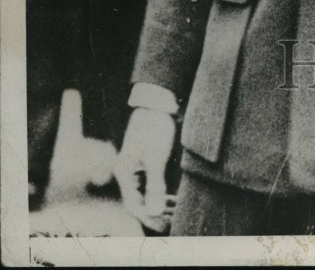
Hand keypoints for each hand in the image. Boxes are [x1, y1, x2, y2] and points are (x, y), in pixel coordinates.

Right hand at [114, 108, 175, 232]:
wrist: (157, 103)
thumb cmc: (155, 127)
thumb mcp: (157, 157)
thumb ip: (155, 186)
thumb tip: (154, 212)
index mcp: (124, 173)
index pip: (133, 206)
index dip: (149, 218)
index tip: (166, 225)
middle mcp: (127, 173)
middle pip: (138, 204)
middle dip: (155, 214)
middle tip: (174, 222)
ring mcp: (135, 169)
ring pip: (144, 196)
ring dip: (159, 206)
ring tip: (176, 213)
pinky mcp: (144, 165)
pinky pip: (149, 187)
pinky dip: (160, 195)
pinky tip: (172, 201)